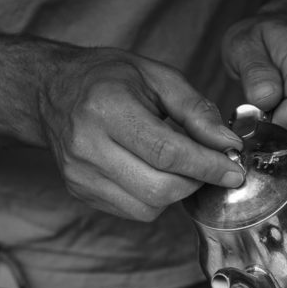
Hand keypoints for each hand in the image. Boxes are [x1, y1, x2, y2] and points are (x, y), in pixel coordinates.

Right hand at [38, 48, 245, 220]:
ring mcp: (80, 173)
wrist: (51, 90)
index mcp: (107, 108)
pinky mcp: (80, 191)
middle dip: (196, 182)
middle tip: (207, 166)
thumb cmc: (109, 79)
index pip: (168, 152)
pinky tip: (152, 172)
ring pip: (149, 207)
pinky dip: (155, 198)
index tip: (234, 170)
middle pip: (160, 188)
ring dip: (176, 192)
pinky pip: (134, 211)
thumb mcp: (157, 77)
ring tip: (176, 166)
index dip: (208, 166)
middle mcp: (87, 145)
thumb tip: (228, 144)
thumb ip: (196, 111)